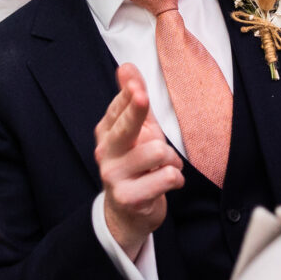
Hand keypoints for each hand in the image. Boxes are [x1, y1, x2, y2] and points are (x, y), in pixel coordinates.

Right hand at [94, 64, 182, 258]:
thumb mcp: (137, 131)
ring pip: (157, 151)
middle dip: (135, 110)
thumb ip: (131, 99)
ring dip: (172, 159)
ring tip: (166, 167)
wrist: (127, 213)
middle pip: (126, 126)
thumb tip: (126, 66)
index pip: (118, 107)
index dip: (129, 93)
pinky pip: (166, 177)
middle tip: (141, 96)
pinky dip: (175, 178)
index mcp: (106, 132)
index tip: (135, 82)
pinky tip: (168, 182)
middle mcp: (105, 152)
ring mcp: (114, 176)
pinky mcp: (128, 197)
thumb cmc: (136, 165)